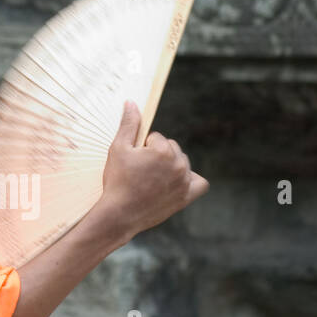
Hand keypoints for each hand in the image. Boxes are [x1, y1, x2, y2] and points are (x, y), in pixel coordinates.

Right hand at [94, 100, 207, 247]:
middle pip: (171, 149)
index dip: (143, 148)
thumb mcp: (118, 149)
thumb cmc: (117, 181)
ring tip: (152, 180)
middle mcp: (179, 164)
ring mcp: (184, 181)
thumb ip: (129, 124)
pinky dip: (191, 180)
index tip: (134, 162)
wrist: (120, 214)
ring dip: (171, 167)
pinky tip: (177, 182)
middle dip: (157, 156)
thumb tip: (132, 102)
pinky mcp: (186, 197)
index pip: (157, 138)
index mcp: (164, 150)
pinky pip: (199, 183)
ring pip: (182, 163)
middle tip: (142, 172)